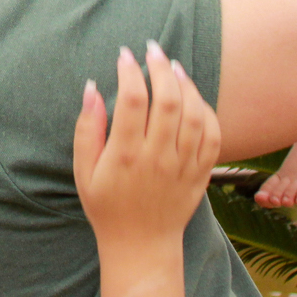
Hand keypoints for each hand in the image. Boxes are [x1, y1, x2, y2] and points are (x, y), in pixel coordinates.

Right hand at [73, 42, 221, 249]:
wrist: (140, 246)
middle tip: (152, 49)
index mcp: (125, 156)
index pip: (132, 101)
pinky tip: (194, 97)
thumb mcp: (84, 172)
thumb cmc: (107, 207)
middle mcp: (157, 159)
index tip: (125, 55)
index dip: (130, 72)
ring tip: (174, 67)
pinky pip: (213, 135)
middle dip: (161, 67)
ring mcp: (183, 167)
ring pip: (194, 114)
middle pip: (168, 100)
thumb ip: (87, 129)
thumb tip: (91, 87)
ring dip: (186, 84)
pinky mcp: (201, 174)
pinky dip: (207, 110)